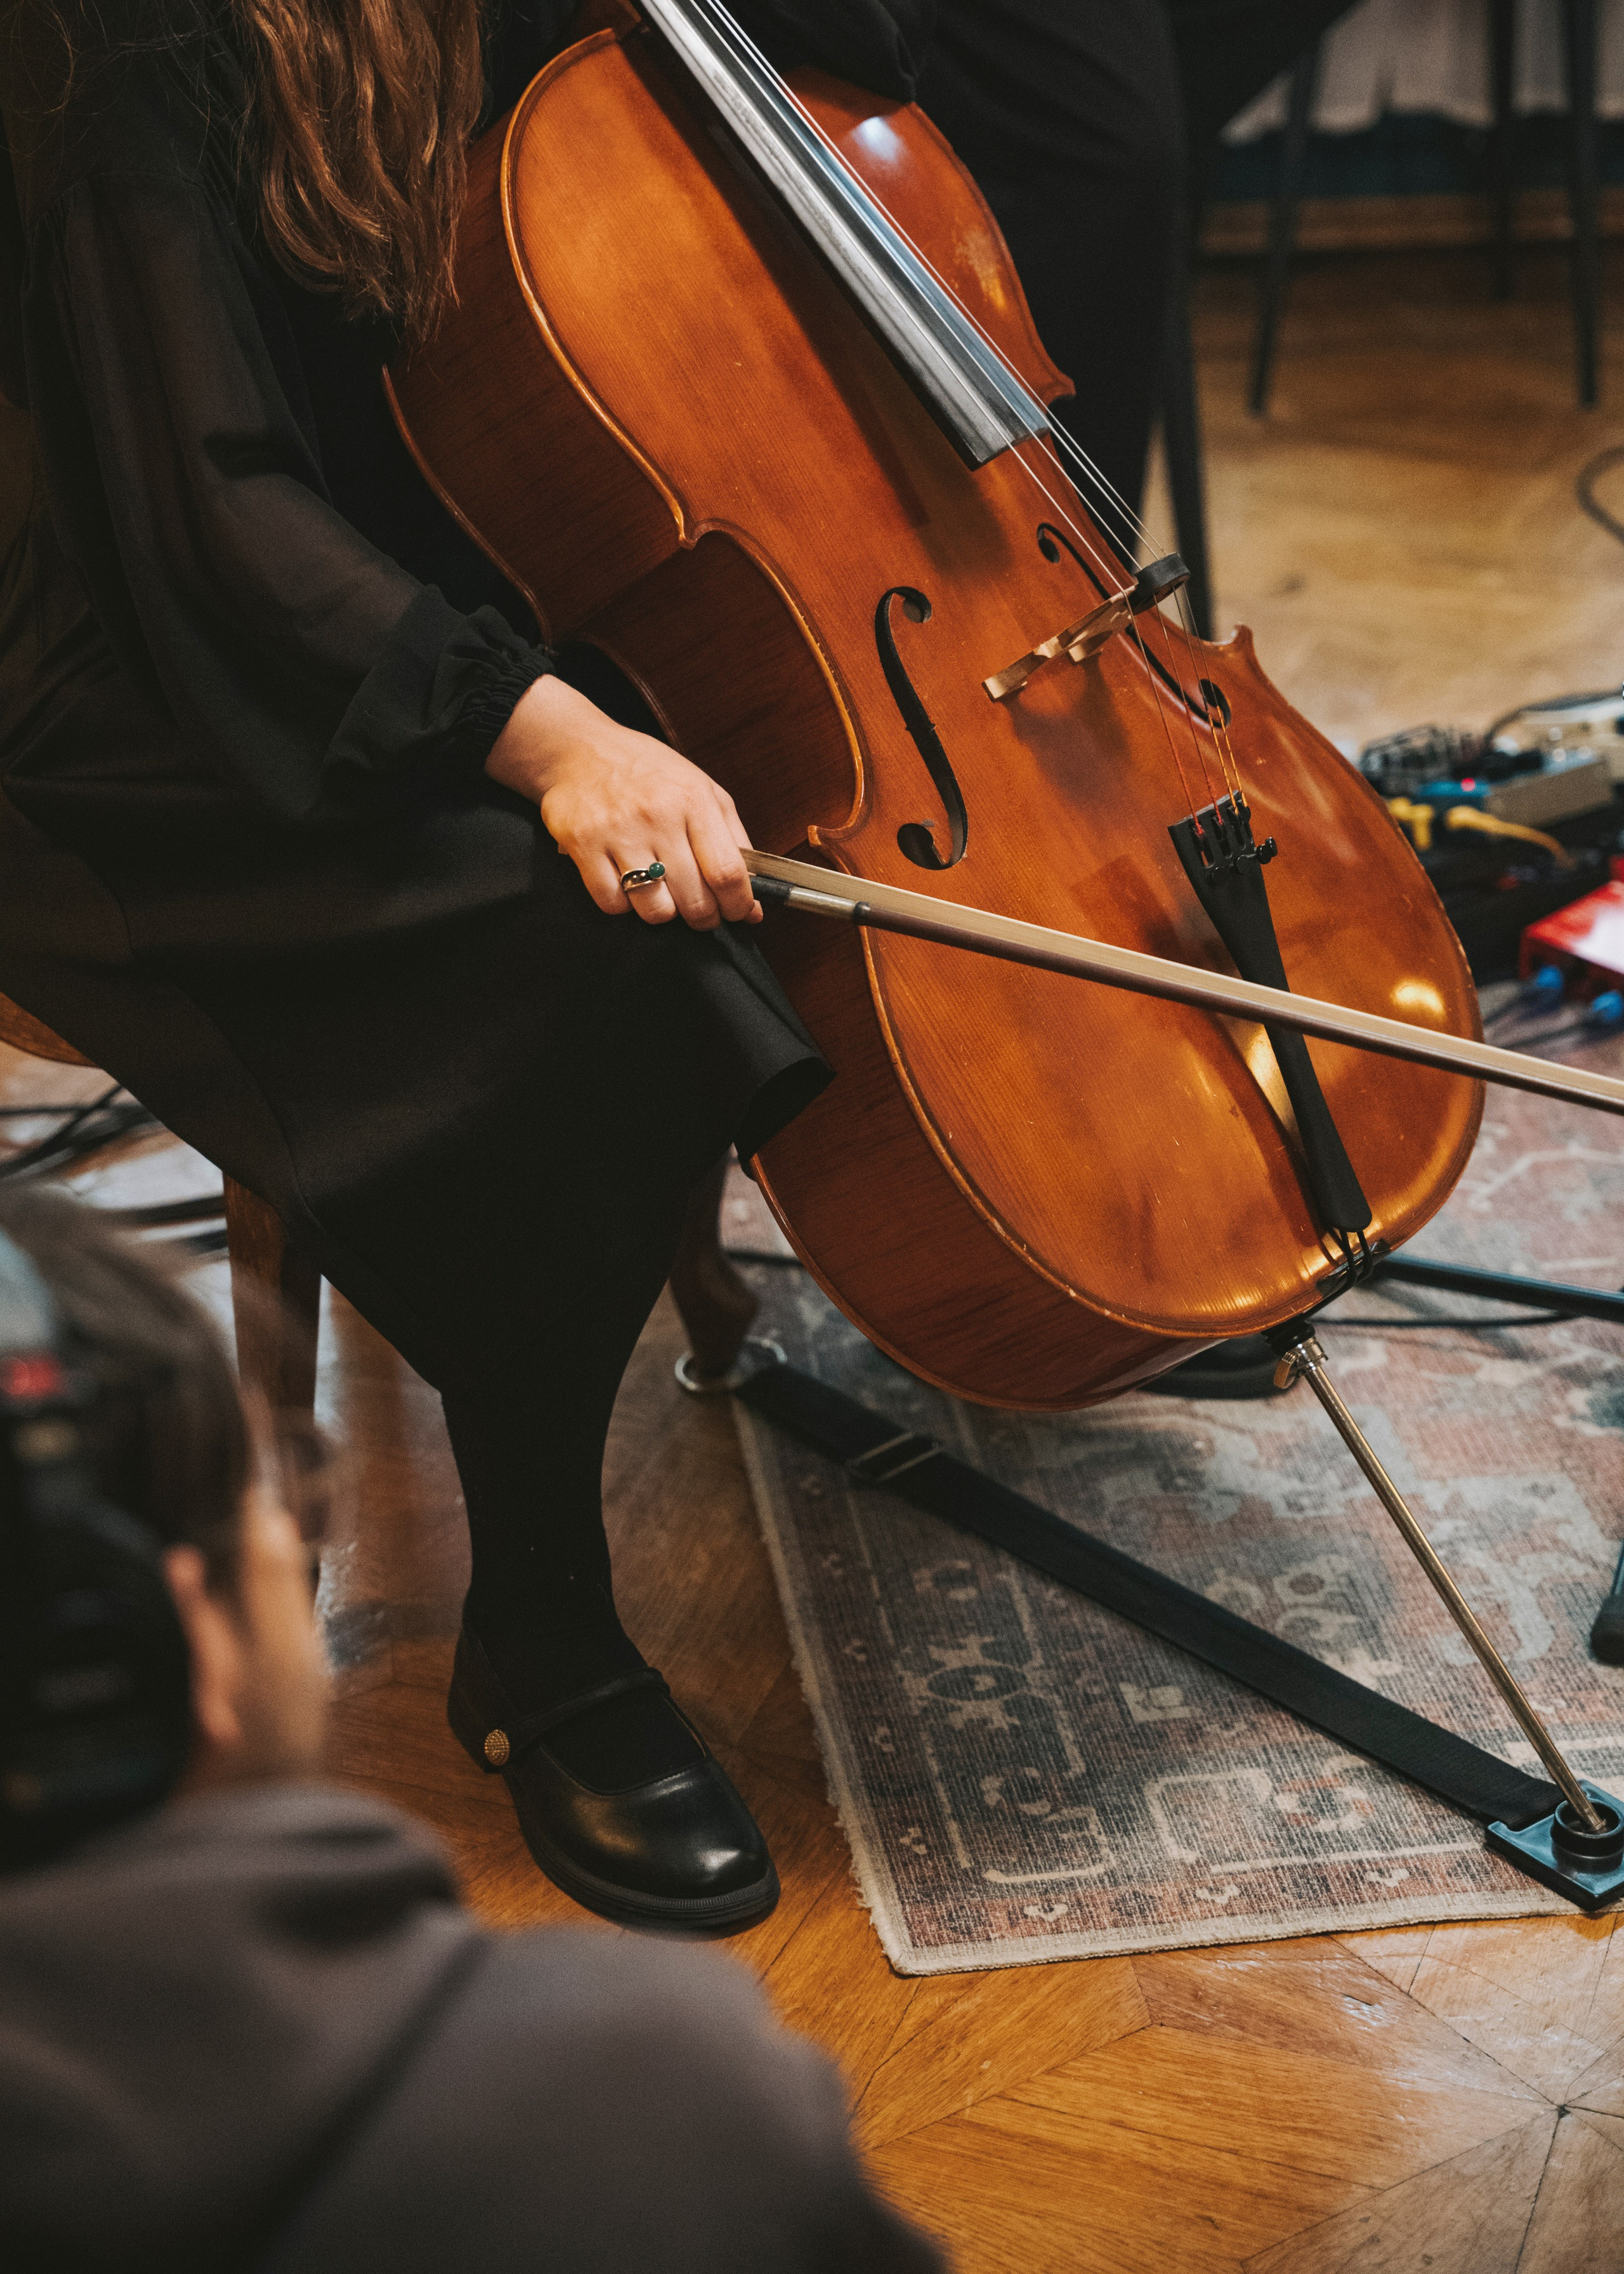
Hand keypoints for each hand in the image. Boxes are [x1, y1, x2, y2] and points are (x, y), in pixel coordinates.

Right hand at [486, 675, 759, 927]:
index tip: (736, 913)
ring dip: (663, 912)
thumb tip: (753, 905)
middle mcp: (657, 815)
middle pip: (694, 899)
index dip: (737, 905)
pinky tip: (627, 884)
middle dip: (703, 917)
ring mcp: (618, 831)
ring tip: (662, 894)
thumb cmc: (648, 773)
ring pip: (654, 909)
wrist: (580, 749)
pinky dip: (624, 905)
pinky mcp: (582, 844)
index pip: (726, 872)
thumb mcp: (703, 792)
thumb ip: (734, 844)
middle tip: (699, 911)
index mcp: (693, 800)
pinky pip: (612, 903)